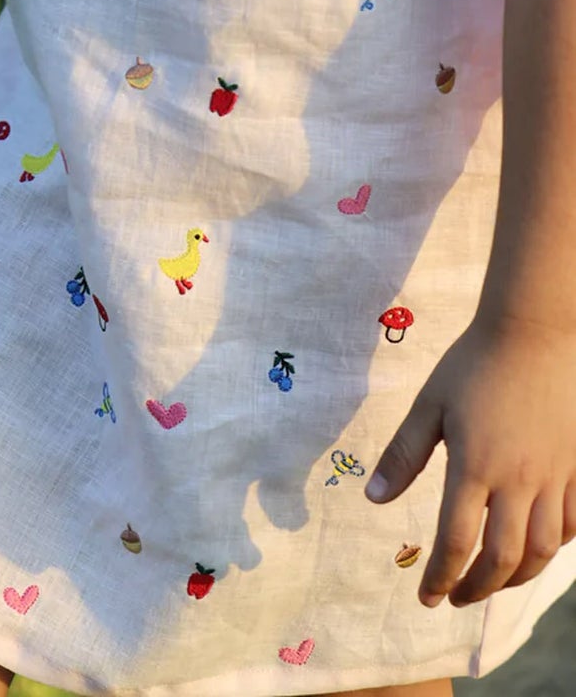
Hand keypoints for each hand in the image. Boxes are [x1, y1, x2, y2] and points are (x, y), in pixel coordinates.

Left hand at [366, 314, 575, 607]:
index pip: (456, 541)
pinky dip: (554, 548)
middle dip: (477, 588)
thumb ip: (404, 454)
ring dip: (516, 578)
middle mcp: (518, 481)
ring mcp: (553, 477)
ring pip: (543, 551)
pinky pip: (571, 524)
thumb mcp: (430, 404)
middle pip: (502, 559)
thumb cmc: (475, 363)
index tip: (426, 597)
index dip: (439, 576)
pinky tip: (536, 549)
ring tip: (493, 582)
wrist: (535, 332)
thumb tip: (374, 499)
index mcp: (475, 466)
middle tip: (456, 598)